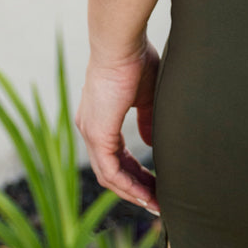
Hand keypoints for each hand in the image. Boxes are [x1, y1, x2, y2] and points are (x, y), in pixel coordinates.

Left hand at [76, 43, 160, 214]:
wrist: (121, 44)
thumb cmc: (135, 59)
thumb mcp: (144, 94)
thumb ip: (146, 119)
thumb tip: (149, 142)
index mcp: (99, 118)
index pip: (116, 155)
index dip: (135, 173)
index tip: (155, 184)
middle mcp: (89, 128)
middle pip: (110, 171)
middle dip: (134, 189)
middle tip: (157, 201)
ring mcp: (90, 133)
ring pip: (109, 176)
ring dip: (132, 192)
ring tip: (155, 203)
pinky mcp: (97, 134)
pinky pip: (111, 170)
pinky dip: (128, 185)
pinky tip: (146, 193)